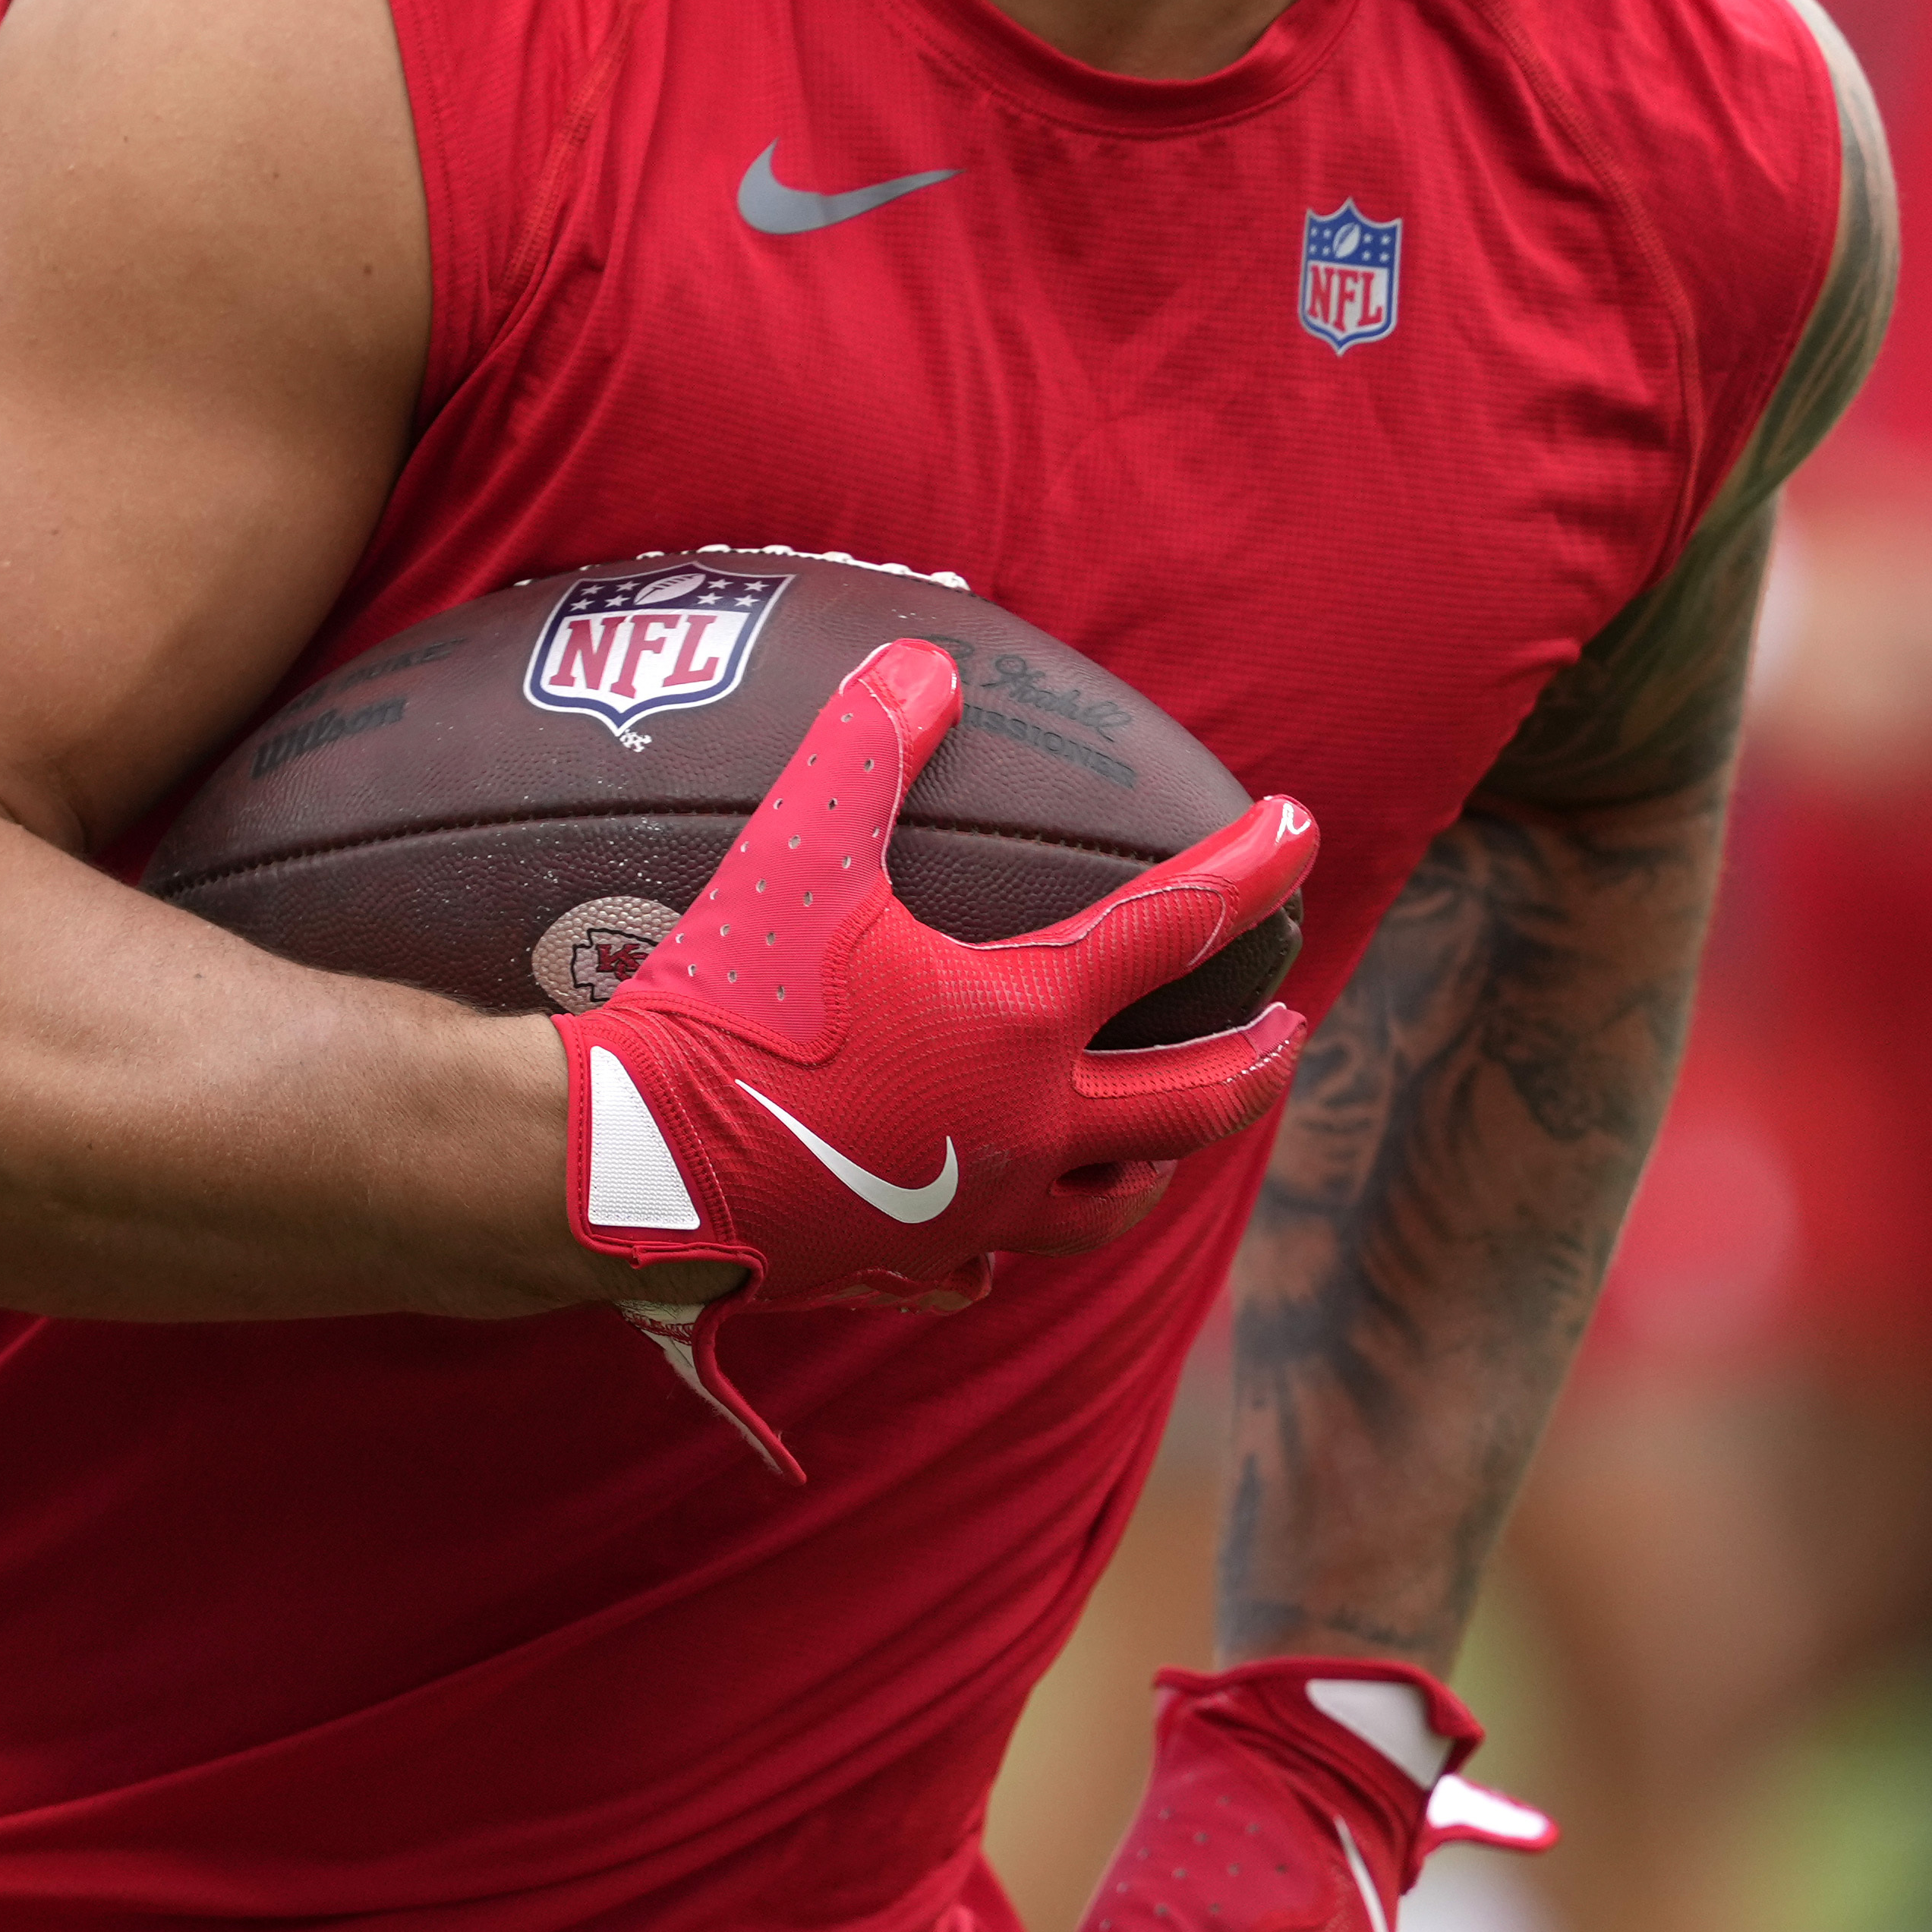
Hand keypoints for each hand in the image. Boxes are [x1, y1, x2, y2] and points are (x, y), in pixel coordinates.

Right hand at [558, 638, 1306, 1305]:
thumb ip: (866, 750)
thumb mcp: (795, 855)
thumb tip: (923, 661)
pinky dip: (1003, 1247)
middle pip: (1187, 1105)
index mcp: (1020, 1024)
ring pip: (1102, 1209)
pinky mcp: (898, 1270)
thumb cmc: (726, 1009)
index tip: (1304, 828)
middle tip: (1290, 1026)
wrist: (626, 1165)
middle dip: (1254, 1059)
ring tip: (1164, 1145)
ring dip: (1152, 1166)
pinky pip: (980, 1270)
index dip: (1248, 869)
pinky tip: (994, 1241)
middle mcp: (1024, 1130)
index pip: (1170, 931)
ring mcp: (970, 1214)